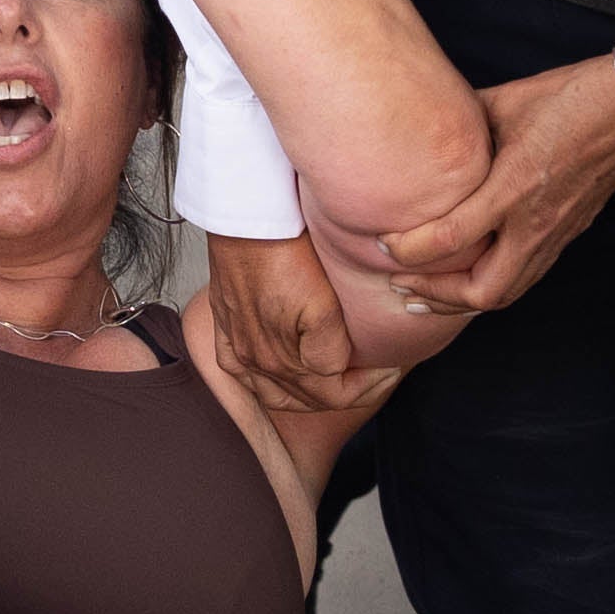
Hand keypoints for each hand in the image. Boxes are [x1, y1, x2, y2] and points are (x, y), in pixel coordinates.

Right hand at [201, 223, 376, 415]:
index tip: (389, 368)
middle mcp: (255, 361)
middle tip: (372, 373)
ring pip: (274, 393)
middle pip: (307, 398)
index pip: (334, 396)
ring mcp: (237, 345)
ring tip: (333, 378)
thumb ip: (329, 350)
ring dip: (308, 392)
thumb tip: (334, 370)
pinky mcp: (225, 326)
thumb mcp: (323, 305)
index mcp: (282, 359)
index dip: (368, 387)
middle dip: (344, 390)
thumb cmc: (285, 248)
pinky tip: (276, 373)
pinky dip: (263, 381)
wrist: (247, 215)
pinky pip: (241, 373)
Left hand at [372, 52, 614, 316]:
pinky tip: (469, 278)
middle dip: (435, 296)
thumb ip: (461, 127)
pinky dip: (491, 287)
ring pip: (507, 294)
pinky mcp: (568, 235)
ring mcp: (556, 234)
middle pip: (481, 291)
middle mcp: (535, 222)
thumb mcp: (503, 102)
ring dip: (463, 301)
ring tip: (427, 295)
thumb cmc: (569, 95)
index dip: (408, 250)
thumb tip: (421, 132)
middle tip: (399, 286)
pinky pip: (525, 277)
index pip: (451, 238)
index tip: (381, 244)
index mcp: (514, 187)